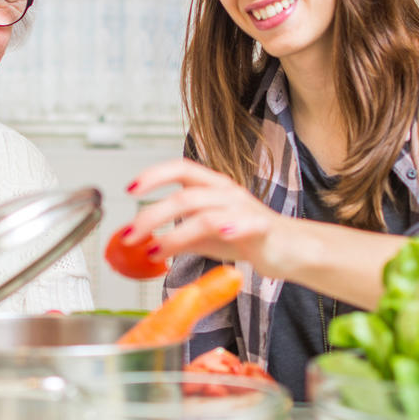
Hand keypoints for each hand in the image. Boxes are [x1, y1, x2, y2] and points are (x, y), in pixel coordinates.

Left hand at [122, 158, 288, 270]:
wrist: (289, 248)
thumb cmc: (248, 236)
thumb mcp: (203, 236)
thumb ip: (176, 235)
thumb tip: (142, 241)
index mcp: (212, 186)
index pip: (180, 169)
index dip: (154, 175)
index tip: (130, 189)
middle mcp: (226, 192)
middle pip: (184, 197)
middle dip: (152, 215)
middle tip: (130, 235)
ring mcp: (244, 209)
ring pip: (205, 215)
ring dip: (176, 233)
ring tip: (155, 250)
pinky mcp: (261, 228)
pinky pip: (243, 225)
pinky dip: (230, 228)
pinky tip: (220, 234)